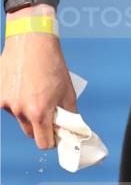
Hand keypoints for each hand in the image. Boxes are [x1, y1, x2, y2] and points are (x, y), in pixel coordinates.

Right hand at [1, 7, 76, 149]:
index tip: (56, 134)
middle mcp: (20, 110)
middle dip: (40, 127)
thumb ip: (68, 115)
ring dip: (27, 112)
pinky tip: (24, 84)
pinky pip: (10, 105)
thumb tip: (68, 130)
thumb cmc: (52, 64)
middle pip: (30, 132)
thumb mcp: (67, 91)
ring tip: (35, 90)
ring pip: (20, 118)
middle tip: (48, 112)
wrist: (31, 41)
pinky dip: (17, 99)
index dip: (51, 140)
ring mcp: (7, 103)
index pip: (43, 143)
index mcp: (39, 112)